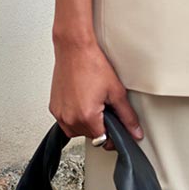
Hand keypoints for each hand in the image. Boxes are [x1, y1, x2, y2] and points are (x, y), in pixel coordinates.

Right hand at [50, 33, 143, 147]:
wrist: (74, 48)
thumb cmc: (92, 64)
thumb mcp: (116, 92)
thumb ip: (127, 116)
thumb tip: (135, 132)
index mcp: (86, 117)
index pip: (102, 140)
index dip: (112, 134)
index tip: (115, 126)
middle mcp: (69, 118)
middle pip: (90, 136)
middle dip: (100, 126)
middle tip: (105, 107)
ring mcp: (59, 114)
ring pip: (77, 131)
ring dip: (87, 123)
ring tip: (93, 102)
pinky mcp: (53, 108)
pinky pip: (66, 122)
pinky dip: (75, 116)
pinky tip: (82, 100)